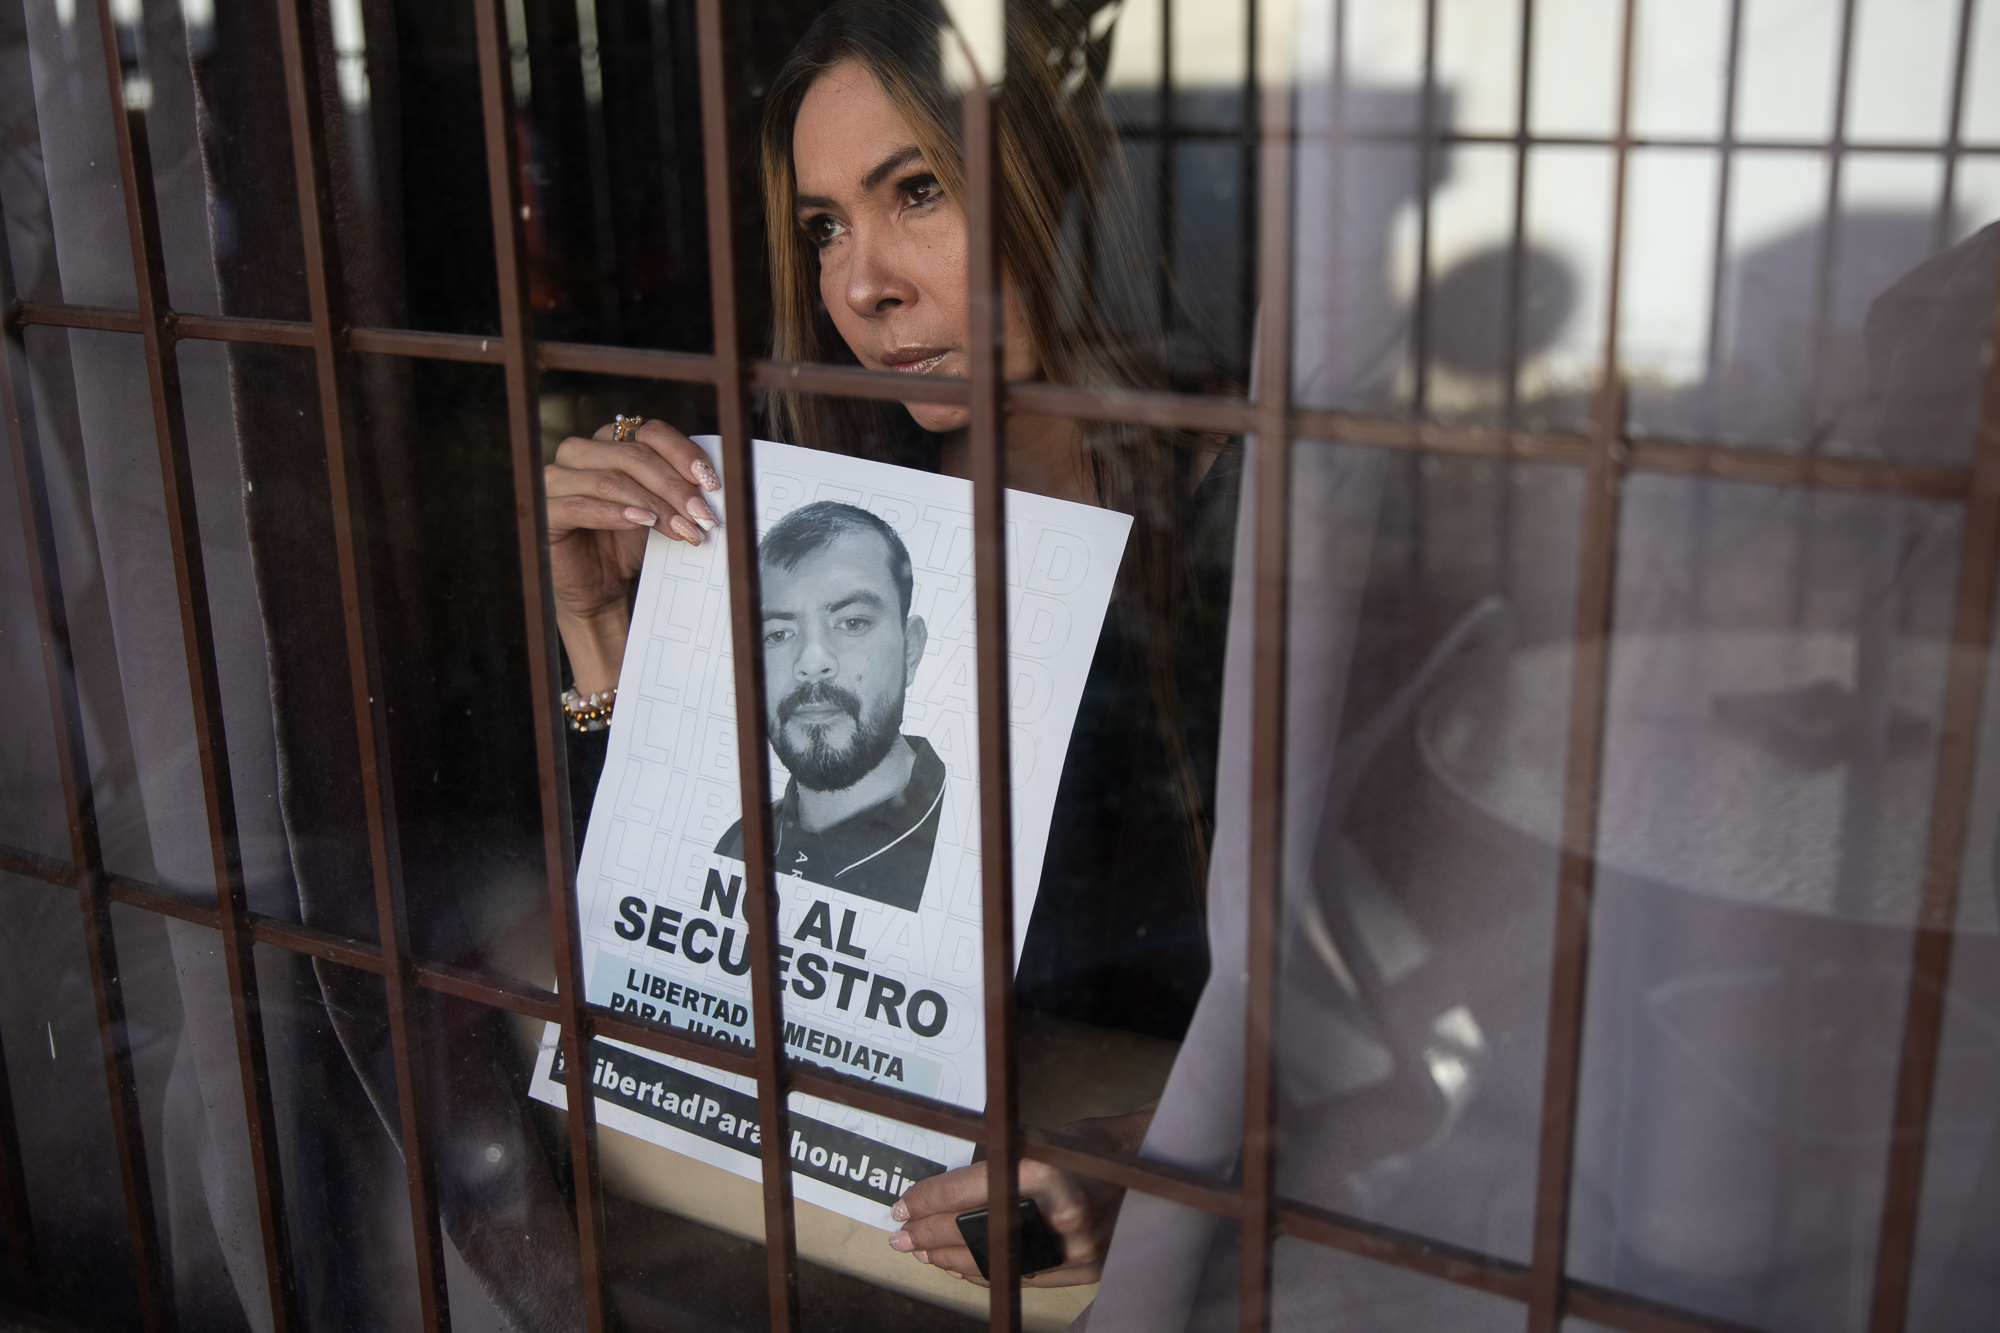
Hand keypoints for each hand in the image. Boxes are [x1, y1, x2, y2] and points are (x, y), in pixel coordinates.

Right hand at [544, 418, 720, 693]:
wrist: (601, 587)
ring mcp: (556, 479)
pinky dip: (615, 513)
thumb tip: (716, 486)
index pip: (650, 433)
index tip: (712, 482)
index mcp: (610, 441)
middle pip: (633, 455)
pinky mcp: (545, 509)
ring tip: (683, 529)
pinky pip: (580, 505)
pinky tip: (642, 523)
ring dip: (653, 504)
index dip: (683, 454)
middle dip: (674, 487)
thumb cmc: (631, 543)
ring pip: (611, 479)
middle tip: (704, 515)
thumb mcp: (661, 510)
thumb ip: (679, 489)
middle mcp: (580, 452)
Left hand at [886, 1103, 1155, 1287]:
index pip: (966, 1191)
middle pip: (974, 1231)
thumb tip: (942, 1192)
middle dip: (930, 1234)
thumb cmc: (1090, 1145)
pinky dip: (988, 1273)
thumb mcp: (1038, 1141)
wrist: (1151, 1165)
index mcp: (1042, 1169)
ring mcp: (1075, 1246)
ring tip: (922, 1253)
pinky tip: (960, 1268)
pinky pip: (1024, 1276)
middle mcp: (1059, 1211)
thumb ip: (997, 1166)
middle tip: (900, 1236)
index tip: (901, 1206)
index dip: (927, 1200)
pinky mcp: (1085, 1268)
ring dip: (951, 1259)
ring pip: (995, 1262)